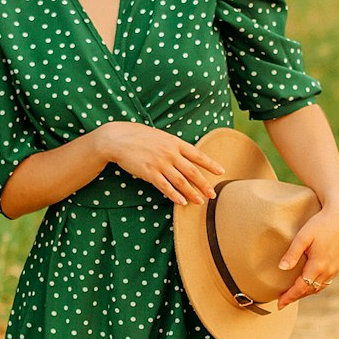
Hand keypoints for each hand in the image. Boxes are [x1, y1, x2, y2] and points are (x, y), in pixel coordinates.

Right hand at [94, 122, 224, 205]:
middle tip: (212, 194)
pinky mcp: (149, 173)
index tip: (221, 171)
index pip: (197, 154)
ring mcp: (160, 163)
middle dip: (204, 184)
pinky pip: (165, 187)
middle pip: (192, 171)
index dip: (210, 164)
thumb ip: (173, 145)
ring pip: (181, 181)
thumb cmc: (138, 136)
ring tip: (200, 201)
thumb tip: (185, 155)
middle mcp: (170, 153)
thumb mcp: (160, 136)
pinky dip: (174, 195)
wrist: (118, 138)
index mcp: (174, 142)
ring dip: (192, 193)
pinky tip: (181, 202)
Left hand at [276, 205, 338, 308]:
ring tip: (294, 294)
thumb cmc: (321, 223)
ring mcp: (335, 268)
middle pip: (309, 290)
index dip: (289, 297)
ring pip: (318, 287)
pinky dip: (316, 286)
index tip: (279, 305)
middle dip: (296, 297)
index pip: (301, 287)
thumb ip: (292, 253)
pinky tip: (310, 284)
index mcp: (318, 265)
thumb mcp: (303, 237)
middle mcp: (328, 270)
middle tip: (283, 301)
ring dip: (306, 292)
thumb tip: (281, 268)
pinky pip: (326, 281)